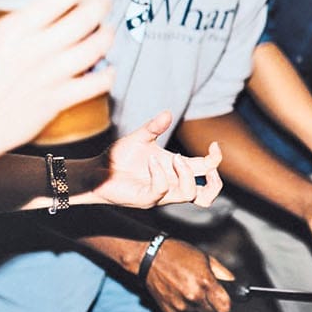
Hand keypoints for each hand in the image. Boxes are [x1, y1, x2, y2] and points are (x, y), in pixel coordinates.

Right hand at [0, 0, 114, 162]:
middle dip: (100, 5)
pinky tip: (110, 70)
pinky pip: (94, 85)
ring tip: (109, 31)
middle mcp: (37, 50)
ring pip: (94, 49)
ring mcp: (50, 76)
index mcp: (13, 31)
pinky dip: (107, 76)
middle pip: (83, 19)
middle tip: (105, 1)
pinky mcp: (57, 100)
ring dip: (107, 36)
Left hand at [85, 111, 221, 208]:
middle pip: (207, 195)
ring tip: (174, 158)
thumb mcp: (140, 137)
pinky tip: (150, 162)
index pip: (205, 171)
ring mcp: (161, 194)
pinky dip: (160, 173)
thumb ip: (155, 127)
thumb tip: (168, 113)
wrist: (96, 170)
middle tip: (206, 164)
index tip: (214, 145)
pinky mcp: (146, 199)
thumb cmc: (118, 158)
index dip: (215, 160)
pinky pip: (162, 190)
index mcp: (175, 170)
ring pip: (190, 194)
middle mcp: (172, 185)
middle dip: (214, 179)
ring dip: (186, 173)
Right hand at [141, 236, 234, 311]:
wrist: (151, 258)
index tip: (223, 301)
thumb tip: (233, 283)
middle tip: (204, 292)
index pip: (224, 307)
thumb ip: (222, 273)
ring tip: (188, 288)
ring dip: (196, 305)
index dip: (225, 304)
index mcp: (205, 282)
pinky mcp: (169, 311)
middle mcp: (193, 296)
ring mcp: (181, 305)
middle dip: (211, 305)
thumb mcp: (205, 258)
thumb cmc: (177, 254)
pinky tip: (178, 292)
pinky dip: (183, 306)